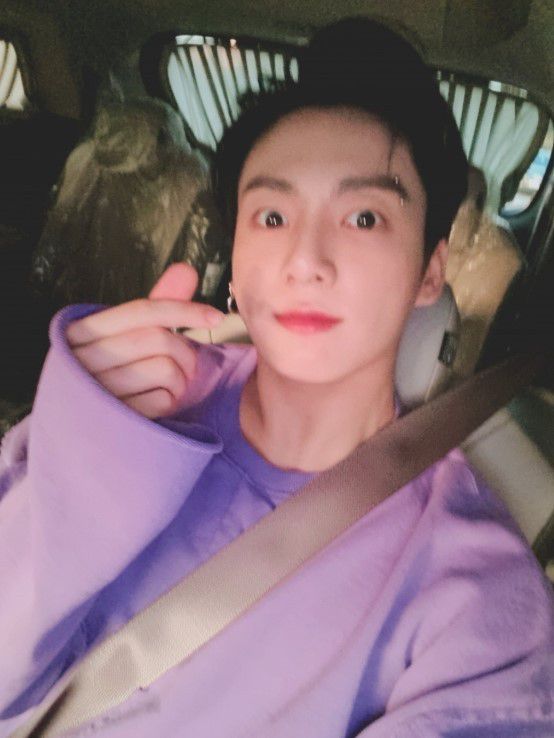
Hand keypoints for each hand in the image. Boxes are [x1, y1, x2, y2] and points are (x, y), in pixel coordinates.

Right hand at [65, 263, 223, 418]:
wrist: (83, 427)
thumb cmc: (110, 370)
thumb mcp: (126, 333)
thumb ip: (157, 303)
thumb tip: (186, 269)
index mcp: (82, 331)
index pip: (143, 310)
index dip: (184, 310)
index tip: (215, 317)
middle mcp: (84, 359)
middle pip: (159, 340)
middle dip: (186, 352)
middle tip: (187, 365)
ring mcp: (98, 392)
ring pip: (164, 369)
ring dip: (180, 378)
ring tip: (171, 384)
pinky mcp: (116, 420)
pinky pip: (162, 400)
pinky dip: (171, 400)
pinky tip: (160, 403)